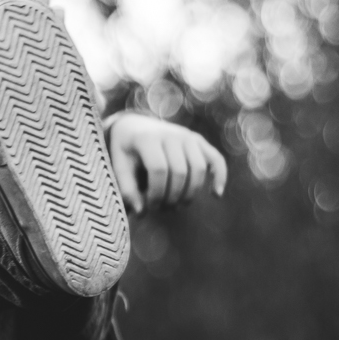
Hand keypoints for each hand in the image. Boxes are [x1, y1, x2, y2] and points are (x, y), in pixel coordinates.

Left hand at [106, 113, 227, 213]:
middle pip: (180, 172)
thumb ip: (127, 190)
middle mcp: (170, 134)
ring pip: (198, 169)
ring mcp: (187, 136)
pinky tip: (216, 195)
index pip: (159, 170)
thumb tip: (141, 212)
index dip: (156, 194)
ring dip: (189, 194)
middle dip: (172, 197)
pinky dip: (220, 176)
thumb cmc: (125, 152)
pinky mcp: (198, 141)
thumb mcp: (119, 167)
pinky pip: (215, 159)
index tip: (149, 207)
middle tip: (161, 209)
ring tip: (175, 206)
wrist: (135, 127)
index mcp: (147, 138)